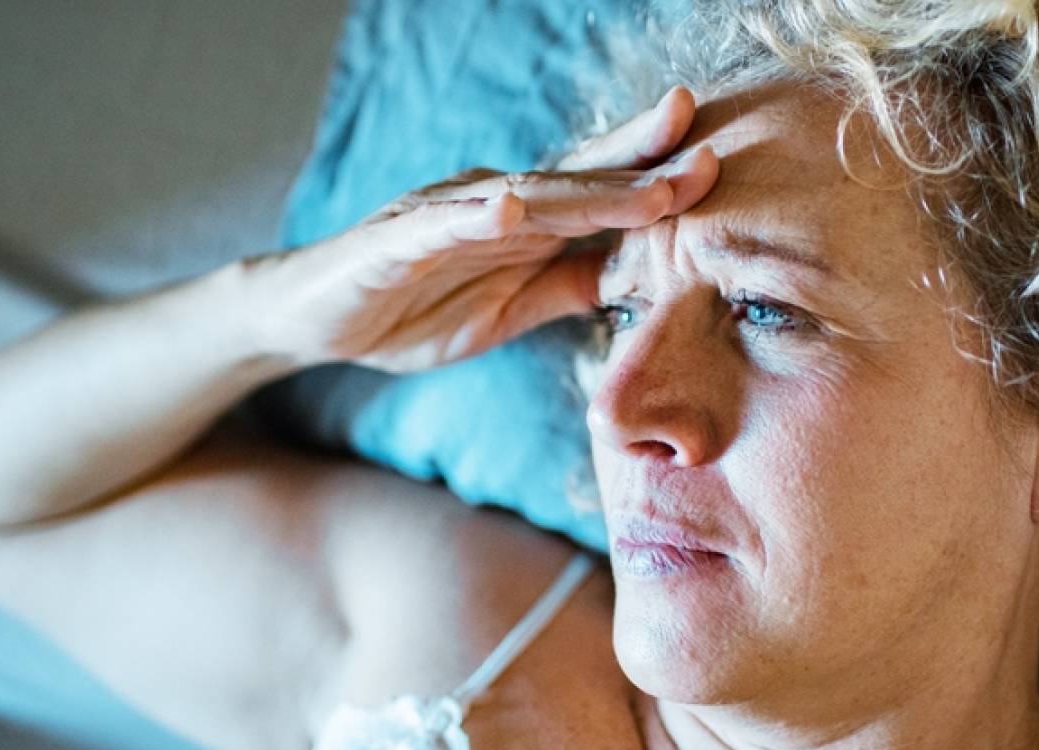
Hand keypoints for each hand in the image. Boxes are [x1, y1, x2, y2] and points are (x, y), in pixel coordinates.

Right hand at [241, 86, 717, 372]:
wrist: (318, 320)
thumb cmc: (419, 305)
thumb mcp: (514, 308)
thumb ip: (575, 286)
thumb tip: (651, 279)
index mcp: (527, 222)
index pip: (601, 192)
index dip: (656, 174)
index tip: (720, 164)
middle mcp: (493, 203)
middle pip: (578, 178)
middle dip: (642, 160)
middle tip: (704, 140)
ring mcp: (446, 216)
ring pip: (528, 198)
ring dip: (589, 192)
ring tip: (647, 188)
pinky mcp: (398, 241)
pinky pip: (441, 226)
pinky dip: (475, 216)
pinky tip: (508, 211)